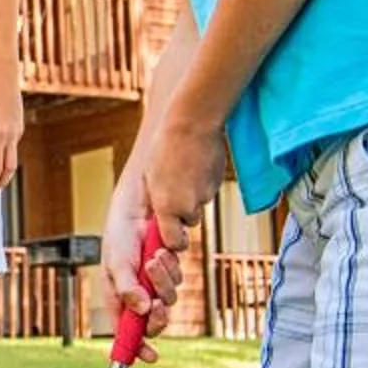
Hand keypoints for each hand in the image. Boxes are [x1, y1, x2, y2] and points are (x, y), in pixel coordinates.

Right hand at [100, 173, 179, 356]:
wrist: (146, 200)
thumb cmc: (122, 229)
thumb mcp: (117, 260)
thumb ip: (127, 287)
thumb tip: (140, 312)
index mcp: (118, 294)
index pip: (126, 329)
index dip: (137, 346)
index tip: (149, 356)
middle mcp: (136, 290)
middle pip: (151, 320)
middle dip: (157, 314)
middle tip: (158, 305)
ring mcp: (154, 280)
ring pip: (167, 298)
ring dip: (164, 282)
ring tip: (155, 258)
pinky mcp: (171, 268)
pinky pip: (177, 280)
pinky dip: (172, 268)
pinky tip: (165, 250)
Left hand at [142, 116, 228, 254]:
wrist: (191, 124)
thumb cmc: (164, 148)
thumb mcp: (151, 178)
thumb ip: (157, 202)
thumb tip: (158, 217)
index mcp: (166, 207)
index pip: (174, 242)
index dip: (174, 240)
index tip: (171, 232)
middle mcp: (187, 206)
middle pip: (190, 222)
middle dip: (185, 213)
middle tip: (177, 190)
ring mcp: (205, 195)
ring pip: (200, 205)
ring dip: (194, 195)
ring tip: (185, 170)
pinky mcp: (217, 184)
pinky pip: (209, 190)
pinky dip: (203, 182)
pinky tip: (196, 164)